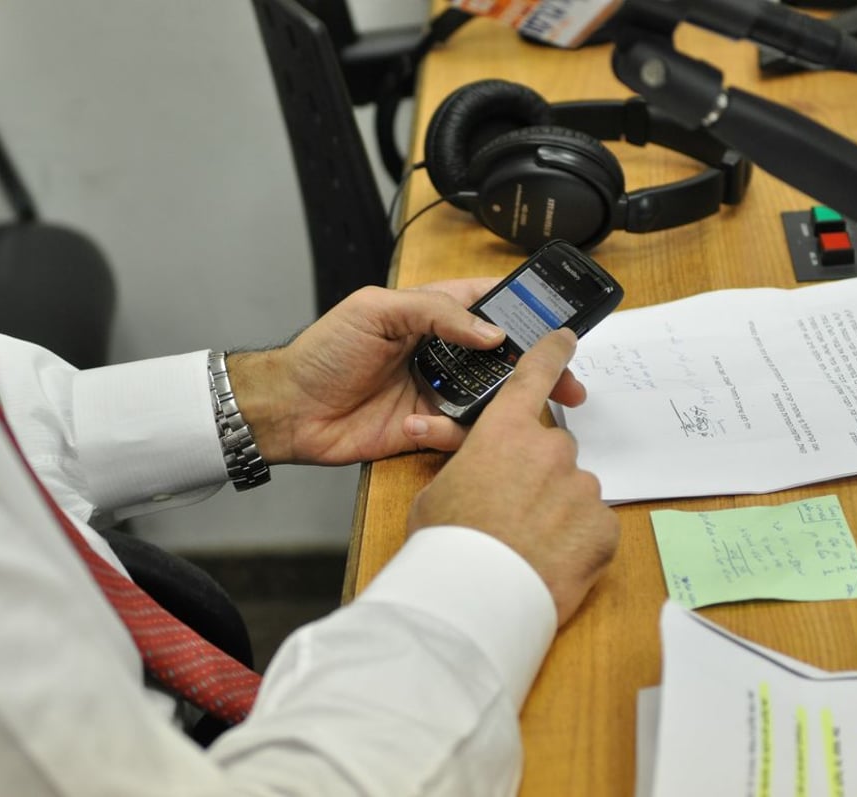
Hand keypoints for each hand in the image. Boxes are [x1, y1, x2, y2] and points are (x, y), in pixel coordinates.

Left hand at [226, 281, 587, 465]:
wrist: (289, 409)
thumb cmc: (323, 352)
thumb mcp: (377, 311)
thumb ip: (437, 313)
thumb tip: (491, 332)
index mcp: (429, 315)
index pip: (487, 303)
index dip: (523, 309)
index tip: (557, 320)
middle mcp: (438, 353)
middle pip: (502, 358)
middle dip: (535, 369)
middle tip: (566, 383)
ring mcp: (434, 392)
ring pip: (489, 400)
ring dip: (502, 408)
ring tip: (513, 413)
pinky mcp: (425, 429)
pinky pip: (459, 434)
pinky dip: (450, 434)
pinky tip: (417, 427)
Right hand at [406, 329, 618, 625]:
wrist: (477, 598)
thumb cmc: (448, 544)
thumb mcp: (436, 493)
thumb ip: (464, 470)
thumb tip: (472, 474)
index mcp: (503, 432)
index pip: (533, 377)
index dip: (551, 354)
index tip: (566, 339)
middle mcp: (549, 450)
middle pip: (552, 450)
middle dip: (537, 475)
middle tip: (511, 510)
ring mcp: (581, 488)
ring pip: (573, 491)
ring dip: (556, 510)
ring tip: (526, 544)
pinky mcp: (604, 527)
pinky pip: (592, 525)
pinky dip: (576, 541)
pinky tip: (549, 560)